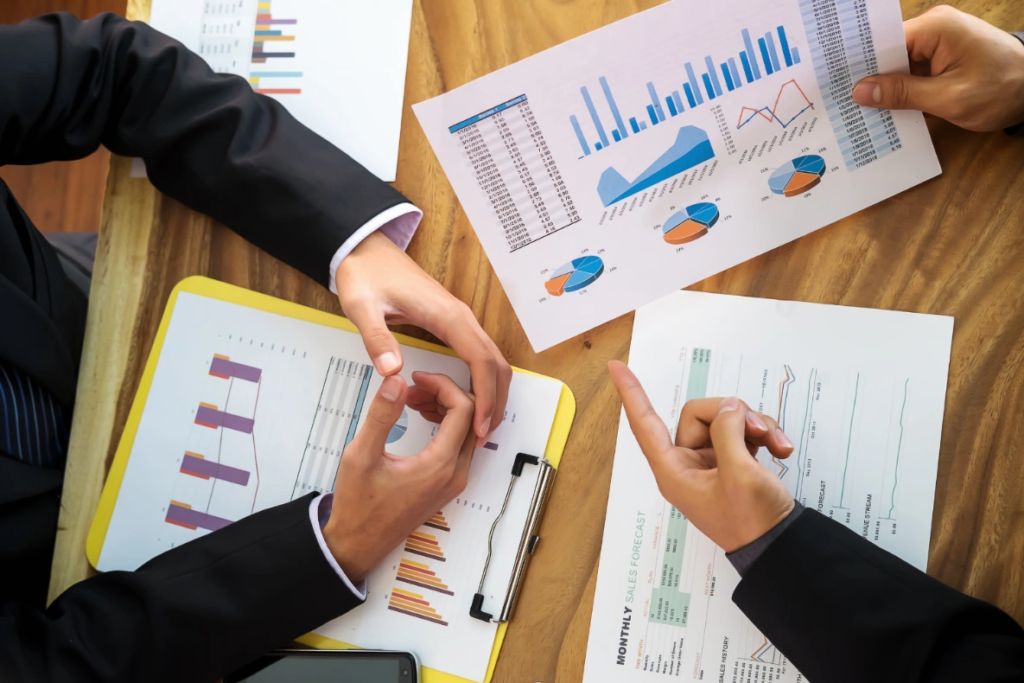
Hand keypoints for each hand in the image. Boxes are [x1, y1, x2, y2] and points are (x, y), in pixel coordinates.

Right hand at [322, 372, 475, 582]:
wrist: (358, 544)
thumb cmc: (358, 505)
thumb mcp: (360, 456)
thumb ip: (381, 416)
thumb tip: (396, 381)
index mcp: (440, 466)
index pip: (464, 409)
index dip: (442, 385)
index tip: (416, 379)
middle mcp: (456, 474)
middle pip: (472, 417)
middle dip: (445, 394)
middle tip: (413, 387)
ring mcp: (455, 480)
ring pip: (468, 430)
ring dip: (446, 408)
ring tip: (411, 400)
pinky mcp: (448, 483)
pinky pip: (460, 444)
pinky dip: (446, 424)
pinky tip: (419, 416)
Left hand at [336, 231, 510, 446]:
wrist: (365, 250)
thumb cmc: (366, 274)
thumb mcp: (362, 307)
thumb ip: (377, 339)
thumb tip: (394, 371)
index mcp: (447, 316)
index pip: (481, 361)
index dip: (485, 397)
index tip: (480, 426)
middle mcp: (461, 318)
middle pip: (496, 364)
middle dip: (496, 401)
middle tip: (482, 436)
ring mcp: (459, 320)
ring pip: (491, 361)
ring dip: (491, 393)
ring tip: (476, 425)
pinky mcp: (452, 324)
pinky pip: (477, 356)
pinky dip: (479, 381)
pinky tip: (464, 401)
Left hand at [609, 361, 794, 552]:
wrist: (781, 546)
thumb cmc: (753, 521)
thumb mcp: (740, 475)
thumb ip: (728, 433)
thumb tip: (729, 408)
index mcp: (674, 471)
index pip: (645, 425)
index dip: (632, 394)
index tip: (617, 368)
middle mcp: (688, 463)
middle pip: (700, 413)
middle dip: (733, 414)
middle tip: (759, 430)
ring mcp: (711, 461)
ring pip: (725, 418)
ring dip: (755, 424)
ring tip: (776, 444)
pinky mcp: (733, 460)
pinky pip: (742, 430)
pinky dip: (763, 434)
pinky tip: (780, 449)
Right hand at [851, 6, 1023, 130]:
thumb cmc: (1001, 89)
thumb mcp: (949, 98)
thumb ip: (903, 94)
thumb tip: (861, 92)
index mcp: (935, 28)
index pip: (883, 42)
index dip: (859, 65)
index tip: (835, 86)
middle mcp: (934, 28)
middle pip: (888, 53)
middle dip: (868, 78)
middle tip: (839, 103)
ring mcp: (939, 42)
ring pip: (898, 65)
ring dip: (884, 87)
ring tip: (856, 111)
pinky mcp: (943, 57)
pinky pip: (912, 71)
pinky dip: (901, 89)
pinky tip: (885, 109)